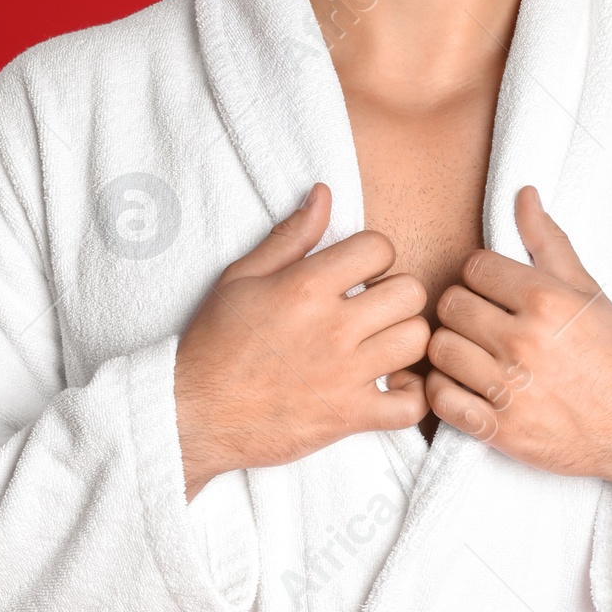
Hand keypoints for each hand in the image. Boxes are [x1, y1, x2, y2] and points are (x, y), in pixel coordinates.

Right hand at [174, 183, 428, 497]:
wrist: (193, 413)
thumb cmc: (214, 344)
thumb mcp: (241, 278)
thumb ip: (290, 238)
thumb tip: (324, 194)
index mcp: (306, 286)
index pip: (380, 247)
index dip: (374, 256)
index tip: (359, 274)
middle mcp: (332, 327)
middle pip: (411, 292)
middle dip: (396, 294)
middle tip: (375, 309)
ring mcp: (344, 375)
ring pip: (418, 341)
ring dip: (405, 340)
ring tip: (384, 345)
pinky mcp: (349, 416)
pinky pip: (412, 406)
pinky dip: (413, 398)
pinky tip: (392, 387)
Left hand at [426, 187, 611, 499]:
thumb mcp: (588, 292)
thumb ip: (549, 242)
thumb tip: (523, 194)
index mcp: (546, 300)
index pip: (474, 267)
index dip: (481, 277)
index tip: (494, 292)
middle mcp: (523, 341)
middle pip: (450, 304)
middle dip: (463, 309)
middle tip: (482, 322)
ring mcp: (508, 388)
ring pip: (439, 349)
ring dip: (451, 349)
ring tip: (473, 353)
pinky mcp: (498, 430)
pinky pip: (439, 398)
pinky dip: (445, 391)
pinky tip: (466, 386)